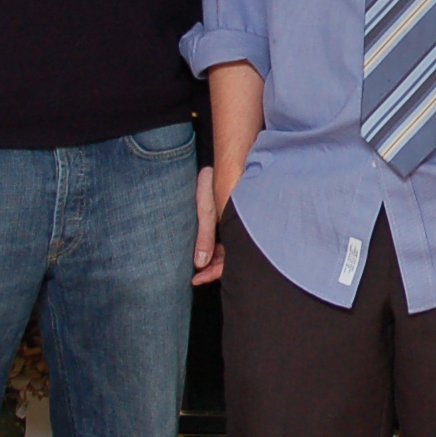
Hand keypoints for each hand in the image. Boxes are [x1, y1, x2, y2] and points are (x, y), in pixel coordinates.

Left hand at [191, 165, 225, 285]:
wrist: (225, 157)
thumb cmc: (215, 180)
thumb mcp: (207, 209)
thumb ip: (204, 236)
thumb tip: (199, 264)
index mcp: (237, 228)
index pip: (229, 260)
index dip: (213, 272)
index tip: (196, 279)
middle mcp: (239, 228)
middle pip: (231, 256)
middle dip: (214, 268)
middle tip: (196, 277)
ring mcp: (236, 223)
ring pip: (229, 247)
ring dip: (216, 257)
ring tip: (199, 266)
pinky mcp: (232, 216)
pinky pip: (227, 236)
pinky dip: (218, 245)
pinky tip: (208, 248)